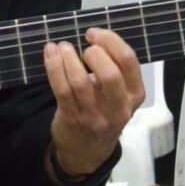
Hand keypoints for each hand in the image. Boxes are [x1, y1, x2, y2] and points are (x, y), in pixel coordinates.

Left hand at [43, 28, 144, 176]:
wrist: (87, 152)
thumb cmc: (104, 114)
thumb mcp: (120, 96)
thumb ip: (115, 70)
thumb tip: (95, 37)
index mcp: (134, 95)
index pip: (129, 62)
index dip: (110, 41)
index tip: (95, 34)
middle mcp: (117, 108)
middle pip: (110, 74)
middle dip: (94, 53)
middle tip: (83, 46)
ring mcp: (94, 116)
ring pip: (80, 82)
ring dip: (68, 58)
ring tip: (61, 47)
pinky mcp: (72, 119)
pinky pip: (61, 90)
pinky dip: (54, 67)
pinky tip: (50, 53)